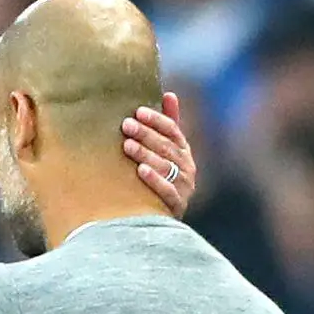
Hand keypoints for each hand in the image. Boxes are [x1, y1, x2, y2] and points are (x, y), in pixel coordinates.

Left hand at [123, 92, 198, 216]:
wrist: (164, 220)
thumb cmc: (164, 178)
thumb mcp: (168, 151)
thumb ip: (169, 124)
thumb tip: (170, 94)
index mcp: (183, 151)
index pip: (172, 130)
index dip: (156, 120)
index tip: (138, 111)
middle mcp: (187, 167)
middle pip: (166, 146)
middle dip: (146, 134)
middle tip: (126, 125)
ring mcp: (184, 186)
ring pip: (165, 166)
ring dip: (146, 154)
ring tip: (127, 146)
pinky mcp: (177, 205)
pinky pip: (167, 191)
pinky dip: (154, 180)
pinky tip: (141, 171)